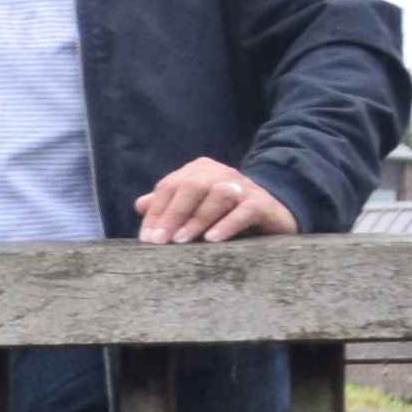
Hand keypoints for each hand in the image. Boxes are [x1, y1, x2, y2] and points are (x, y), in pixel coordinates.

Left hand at [132, 159, 293, 243]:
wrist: (272, 214)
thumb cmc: (224, 213)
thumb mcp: (194, 208)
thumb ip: (168, 205)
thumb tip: (140, 205)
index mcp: (199, 170)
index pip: (170, 186)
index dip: (156, 211)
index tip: (146, 238)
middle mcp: (220, 173)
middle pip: (191, 186)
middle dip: (173, 214)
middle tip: (160, 241)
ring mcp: (243, 186)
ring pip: (218, 195)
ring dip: (198, 219)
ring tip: (183, 241)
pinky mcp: (262, 203)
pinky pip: (244, 210)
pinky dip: (228, 224)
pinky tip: (213, 239)